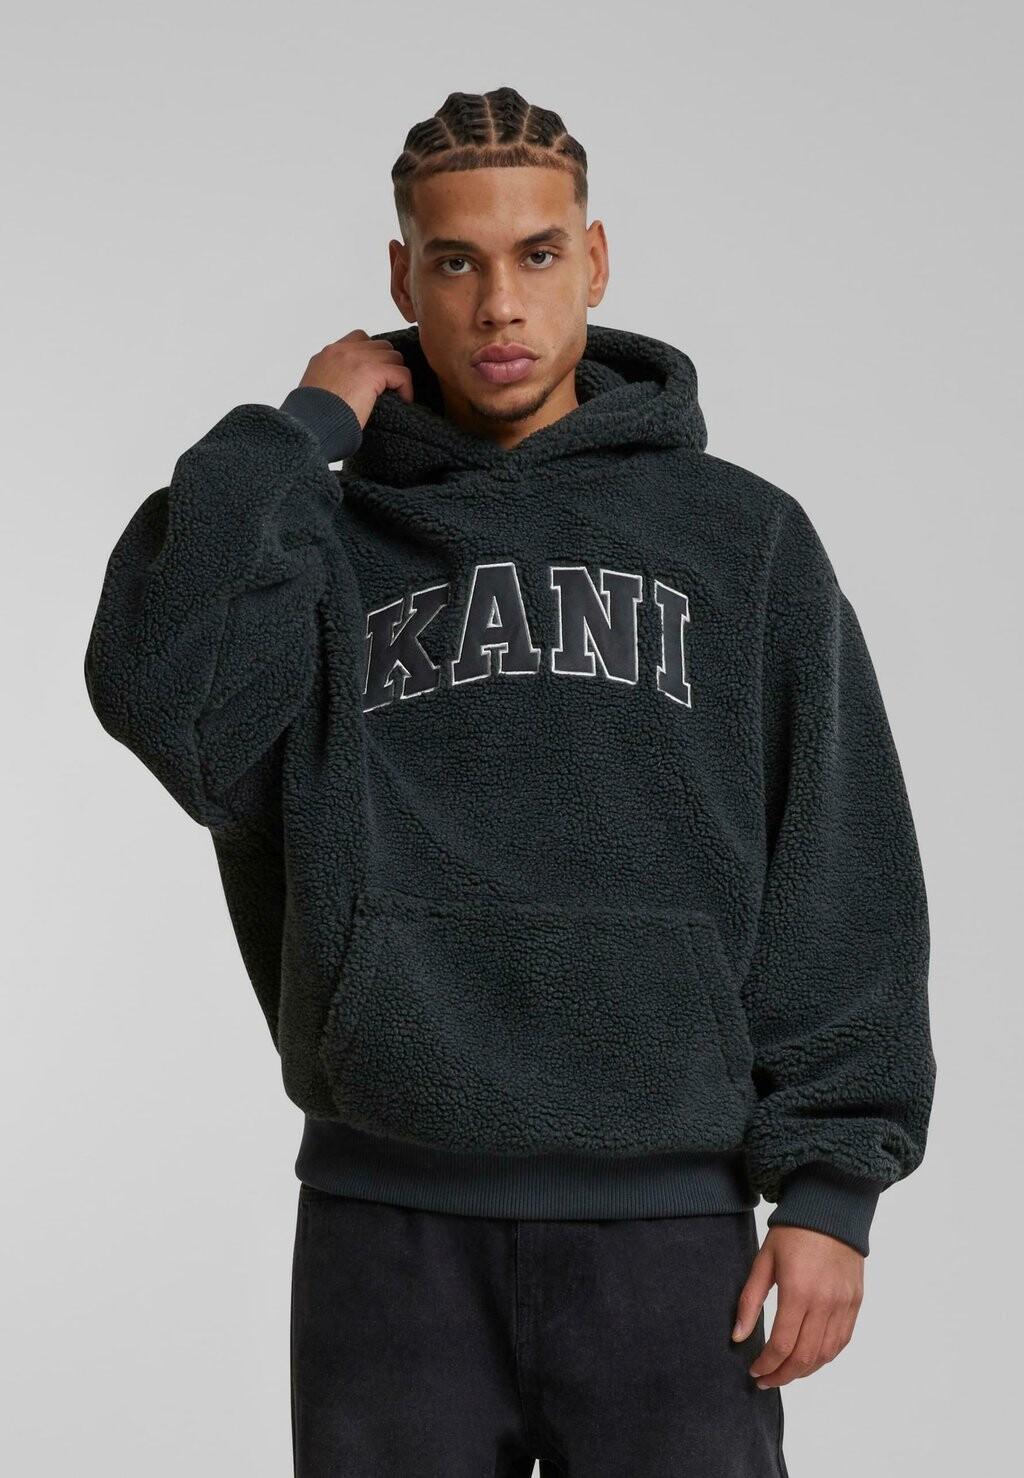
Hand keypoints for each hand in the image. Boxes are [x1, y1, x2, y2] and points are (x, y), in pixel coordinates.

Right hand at [296, 329, 413, 429]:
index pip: (359, 339)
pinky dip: (405, 388)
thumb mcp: (317, 390)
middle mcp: (342, 351)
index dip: (372, 356)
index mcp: (328, 354)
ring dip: (396, 375)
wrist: (310, 426)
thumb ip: (333, 379)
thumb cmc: (312, 418)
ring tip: (395, 395)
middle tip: (388, 387)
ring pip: (394, 357)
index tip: (375, 376)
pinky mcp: (372, 372)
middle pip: (380, 346)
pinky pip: (401, 373)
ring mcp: (357, 359)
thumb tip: (350, 388)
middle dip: (387, 365)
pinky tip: (402, 401)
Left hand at [731, 1224, 864, 1386]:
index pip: (782, 1345)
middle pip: (805, 1357)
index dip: (766, 1365)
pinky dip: (825, 1357)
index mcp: (798, 1291)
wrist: (831, 1210)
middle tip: (766, 1380)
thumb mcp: (763, 1260)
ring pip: (825, 1355)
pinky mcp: (855, 1302)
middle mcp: (825, 1303)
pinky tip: (810, 1359)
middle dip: (783, 1375)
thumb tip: (738, 1336)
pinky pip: (842, 1341)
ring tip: (785, 1373)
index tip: (754, 1371)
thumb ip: (749, 1300)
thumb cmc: (792, 1232)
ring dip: (804, 1371)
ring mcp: (844, 1304)